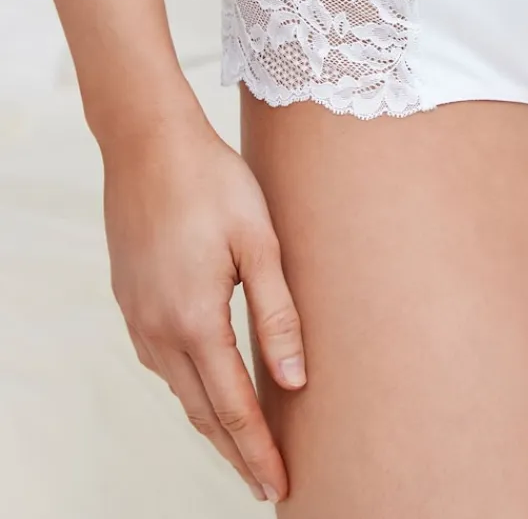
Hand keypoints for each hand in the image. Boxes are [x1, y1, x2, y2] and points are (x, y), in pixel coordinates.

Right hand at [102, 105, 304, 503]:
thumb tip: (296, 380)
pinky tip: (209, 387)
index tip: (280, 487)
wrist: (147, 143)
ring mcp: (138, 320)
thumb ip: (278, 313)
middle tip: (266, 485)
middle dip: (236, 452)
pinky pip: (163, 363)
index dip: (258, 453)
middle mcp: (158, 332)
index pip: (233, 409)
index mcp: (195, 321)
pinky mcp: (130, 303)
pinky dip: (190, 388)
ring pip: (179, 391)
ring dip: (212, 423)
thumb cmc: (213, 182)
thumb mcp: (260, 242)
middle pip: (202, 412)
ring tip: (245, 446)